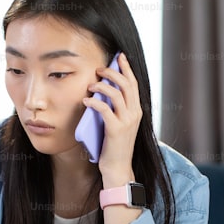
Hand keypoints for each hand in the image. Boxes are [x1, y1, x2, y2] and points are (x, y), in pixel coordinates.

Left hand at [83, 52, 140, 186]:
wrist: (117, 167)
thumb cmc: (114, 145)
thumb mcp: (119, 124)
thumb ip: (116, 109)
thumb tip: (103, 92)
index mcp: (137, 110)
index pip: (134, 84)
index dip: (127, 68)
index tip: (119, 57)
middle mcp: (134, 113)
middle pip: (126, 84)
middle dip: (113, 72)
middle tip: (99, 70)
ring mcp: (126, 121)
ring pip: (116, 94)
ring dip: (102, 86)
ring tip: (91, 85)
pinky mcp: (116, 129)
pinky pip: (104, 109)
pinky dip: (94, 102)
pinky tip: (86, 100)